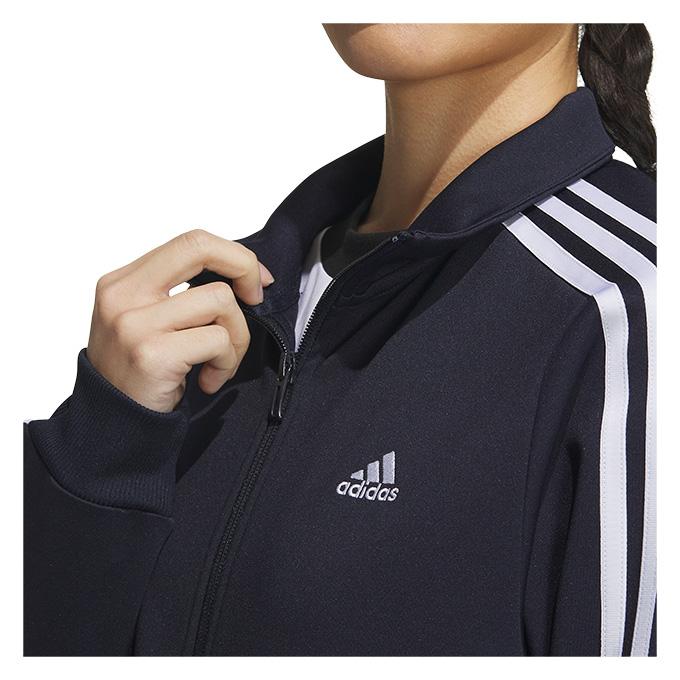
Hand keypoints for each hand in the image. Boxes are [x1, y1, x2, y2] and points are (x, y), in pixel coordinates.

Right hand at [86, 229, 273, 412]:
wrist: (113, 427)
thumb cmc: (140, 375)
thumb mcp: (148, 322)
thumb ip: (180, 294)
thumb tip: (243, 276)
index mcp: (122, 281)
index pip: (190, 241)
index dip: (233, 255)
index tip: (255, 280)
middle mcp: (123, 295)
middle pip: (200, 247)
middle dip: (244, 267)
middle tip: (256, 299)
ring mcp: (134, 323)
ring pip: (220, 300)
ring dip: (236, 336)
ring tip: (220, 362)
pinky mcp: (152, 354)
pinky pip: (218, 340)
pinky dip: (227, 362)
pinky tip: (210, 380)